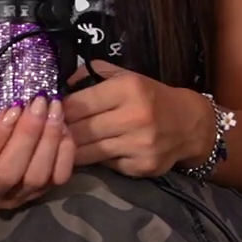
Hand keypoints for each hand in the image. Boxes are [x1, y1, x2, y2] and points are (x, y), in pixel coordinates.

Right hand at [0, 99, 72, 213]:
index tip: (12, 107)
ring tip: (54, 109)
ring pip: (36, 177)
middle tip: (38, 102)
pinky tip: (62, 127)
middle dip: (27, 135)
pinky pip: (58, 178)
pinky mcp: (39, 194)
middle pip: (8, 174)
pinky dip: (64, 152)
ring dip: (49, 140)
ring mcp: (14, 199)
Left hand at [64, 61, 209, 177]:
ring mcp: (139, 144)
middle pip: (78, 130)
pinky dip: (96, 160)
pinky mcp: (141, 166)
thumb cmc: (153, 97)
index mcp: (129, 88)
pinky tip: (95, 153)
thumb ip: (94, 74)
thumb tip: (61, 84)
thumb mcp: (128, 76)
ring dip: (72, 149)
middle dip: (62, 132)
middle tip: (52, 132)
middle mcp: (135, 116)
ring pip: (86, 152)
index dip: (59, 110)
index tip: (51, 113)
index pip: (77, 103)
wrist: (190, 125)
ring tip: (65, 144)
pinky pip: (104, 165)